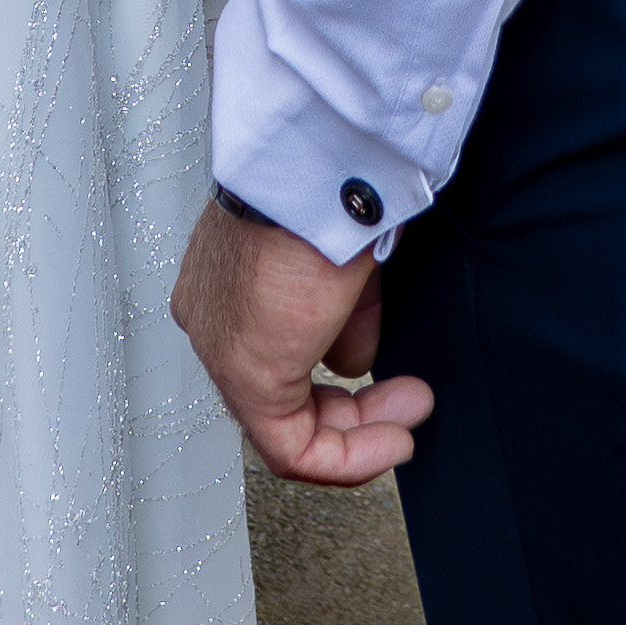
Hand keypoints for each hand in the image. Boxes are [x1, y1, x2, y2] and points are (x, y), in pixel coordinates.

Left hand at [170, 198, 433, 487]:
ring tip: (412, 415)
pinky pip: (294, 447)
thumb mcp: (342, 255)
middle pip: (283, 394)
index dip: (342, 376)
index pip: (280, 349)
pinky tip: (394, 440)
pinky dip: (351, 456)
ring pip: (288, 423)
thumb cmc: (331, 183)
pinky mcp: (247, 377)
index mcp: (230, 277)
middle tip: (409, 404)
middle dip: (358, 411)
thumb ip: (345, 315)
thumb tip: (355, 362)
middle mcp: (213, 316)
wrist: (316, 169)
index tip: (390, 378)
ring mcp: (221, 349)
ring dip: (364, 431)